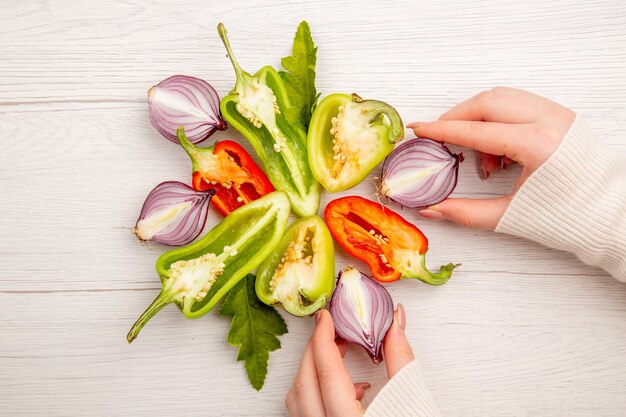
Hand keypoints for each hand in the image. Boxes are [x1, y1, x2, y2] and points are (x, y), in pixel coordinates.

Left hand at [285, 305, 413, 416]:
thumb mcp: (412, 400)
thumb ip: (401, 358)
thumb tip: (395, 321)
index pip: (327, 372)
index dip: (323, 339)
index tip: (325, 317)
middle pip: (305, 383)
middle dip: (314, 350)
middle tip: (331, 329)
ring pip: (298, 400)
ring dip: (312, 370)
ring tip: (336, 352)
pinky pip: (306, 413)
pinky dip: (316, 391)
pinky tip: (347, 386)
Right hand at [408, 87, 574, 228]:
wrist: (612, 215)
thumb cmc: (568, 217)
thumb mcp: (510, 216)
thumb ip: (465, 213)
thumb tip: (430, 210)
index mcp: (538, 145)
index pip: (476, 131)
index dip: (441, 130)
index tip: (418, 129)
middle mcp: (549, 120)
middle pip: (486, 102)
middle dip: (456, 117)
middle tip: (439, 138)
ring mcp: (558, 113)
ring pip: (502, 97)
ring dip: (478, 117)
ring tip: (477, 154)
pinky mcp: (562, 115)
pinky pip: (518, 103)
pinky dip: (498, 118)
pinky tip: (497, 149)